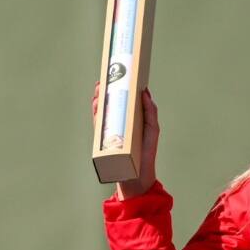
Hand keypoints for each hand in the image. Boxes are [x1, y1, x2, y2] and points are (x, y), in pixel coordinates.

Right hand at [91, 82, 159, 198]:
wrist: (137, 177)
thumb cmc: (147, 153)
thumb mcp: (152, 130)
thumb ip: (150, 112)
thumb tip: (145, 93)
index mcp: (132, 119)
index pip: (126, 100)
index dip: (123, 87)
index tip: (123, 72)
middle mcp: (119, 123)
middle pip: (112, 102)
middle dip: (109, 88)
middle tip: (109, 74)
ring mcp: (110, 130)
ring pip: (103, 109)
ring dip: (101, 96)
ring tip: (102, 84)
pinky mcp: (104, 138)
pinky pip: (98, 121)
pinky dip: (97, 110)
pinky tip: (98, 101)